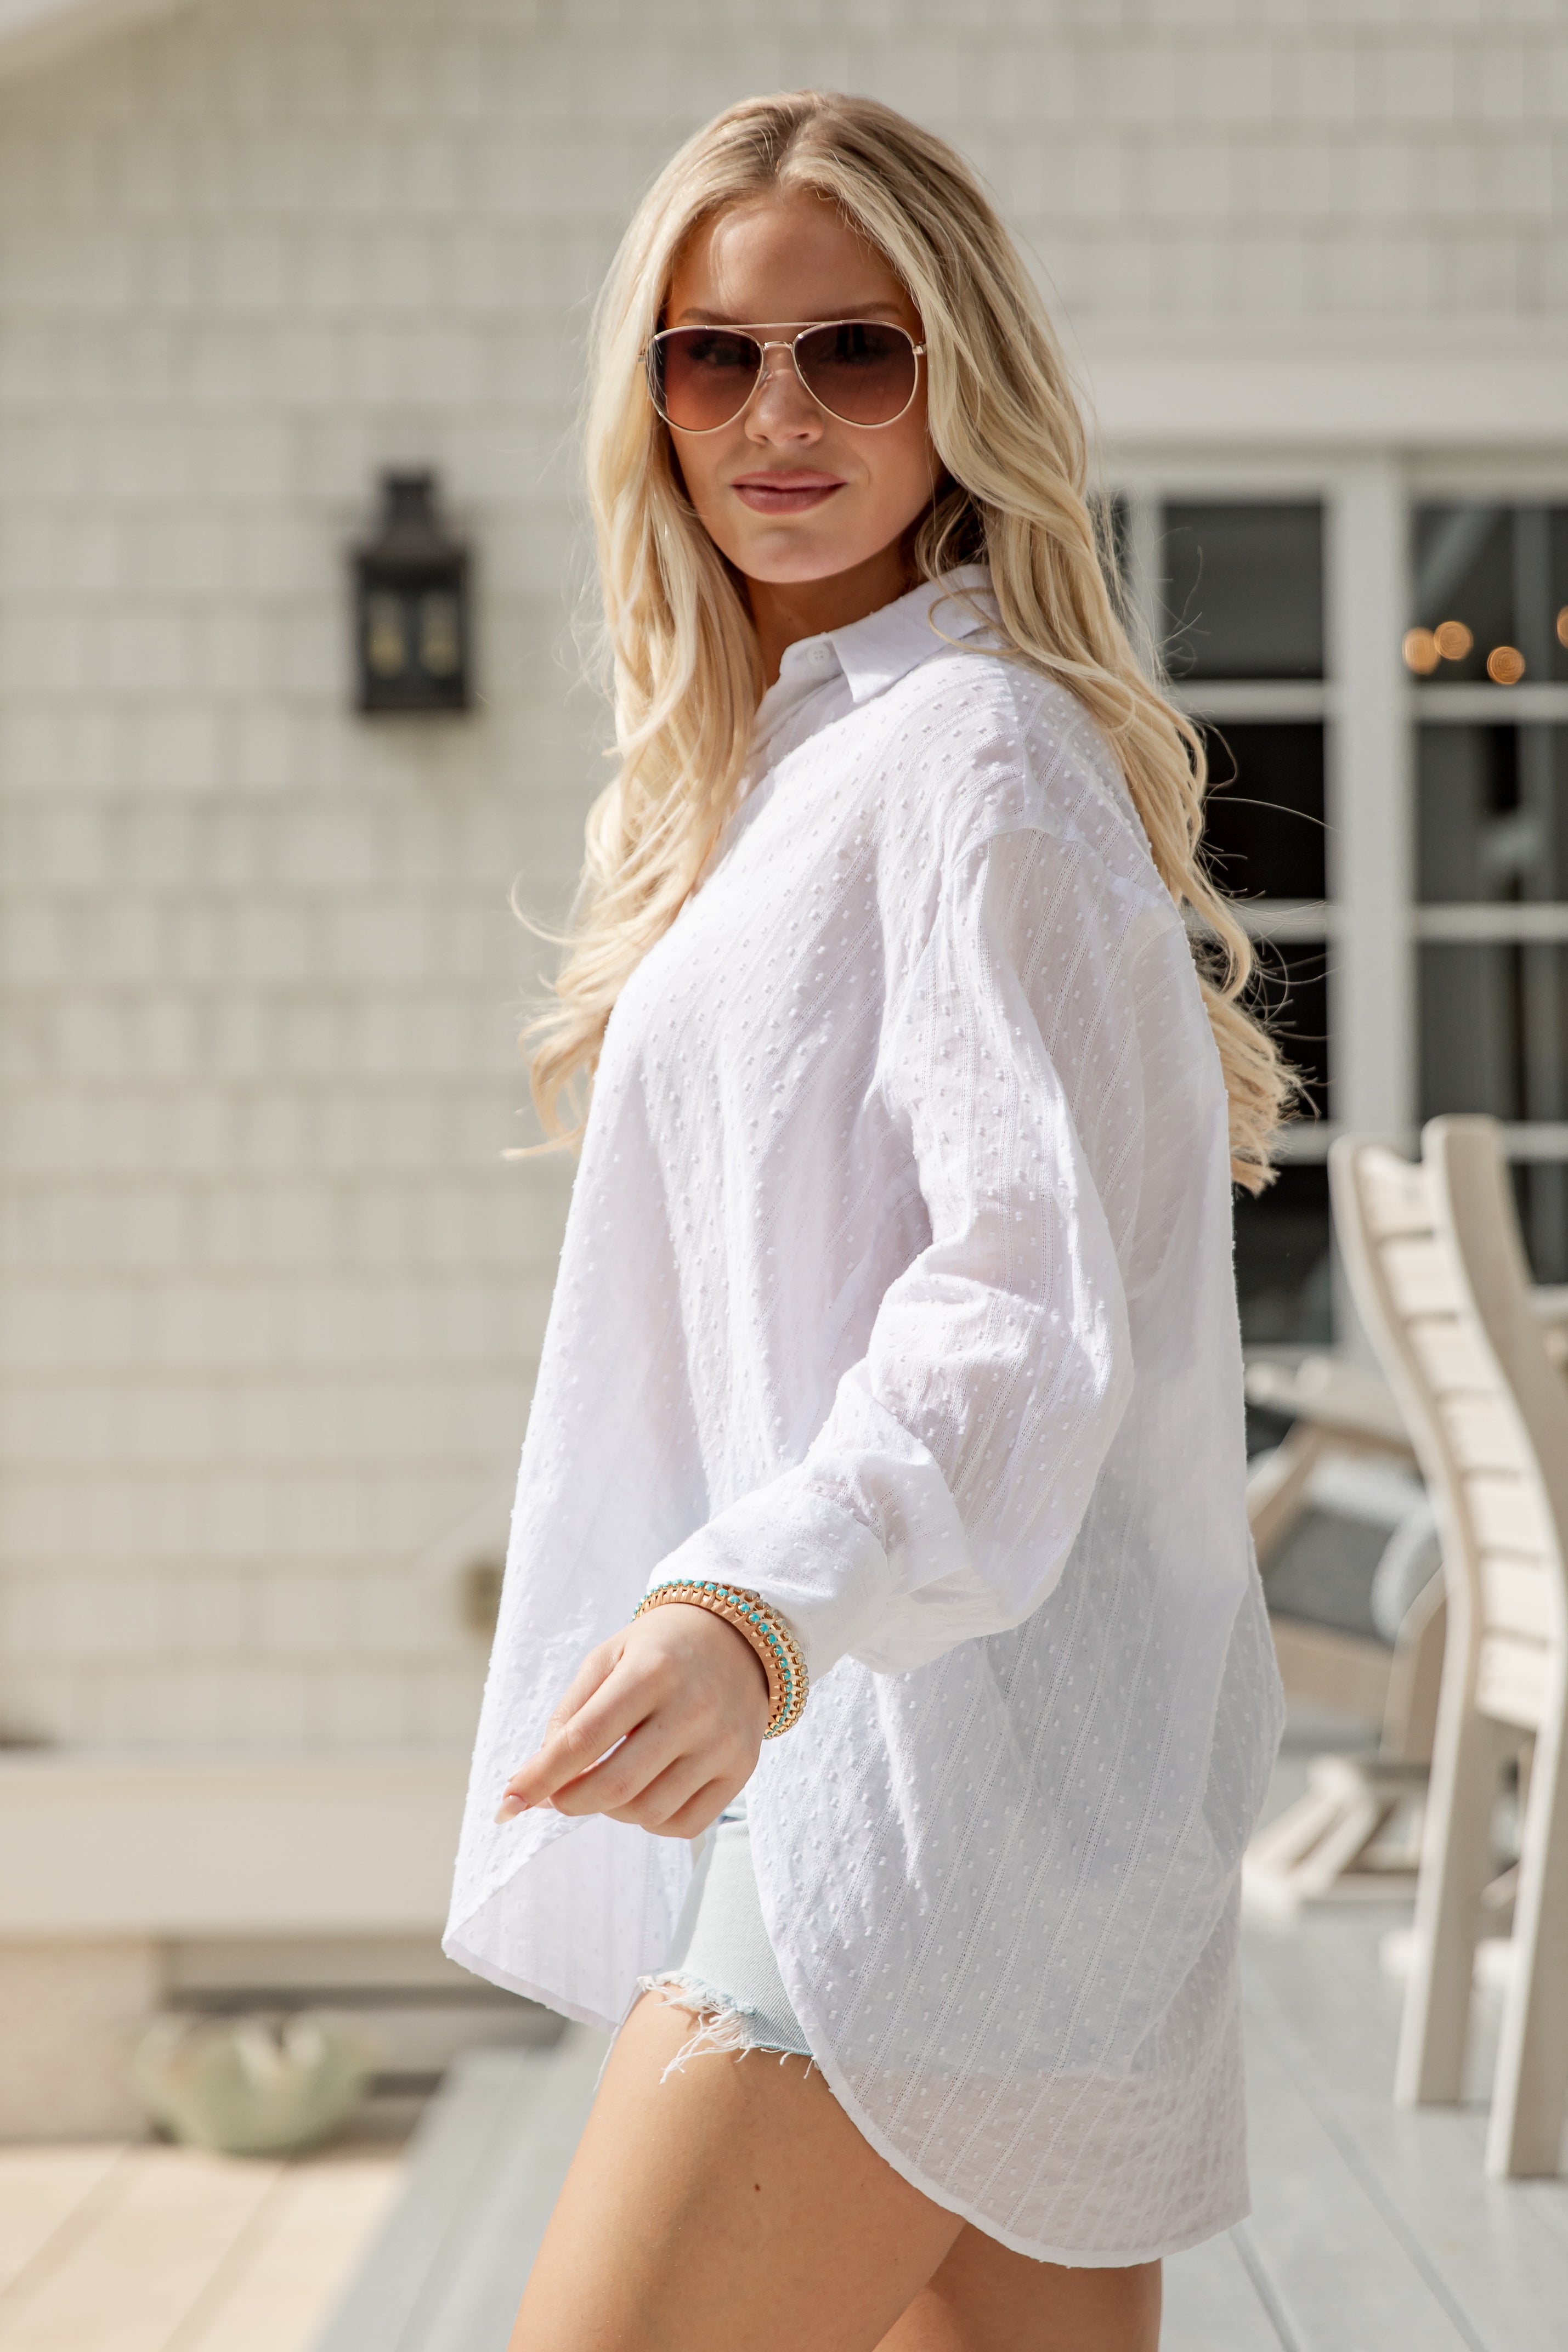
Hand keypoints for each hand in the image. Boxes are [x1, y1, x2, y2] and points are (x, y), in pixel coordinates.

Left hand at [494, 1604, 769, 1838]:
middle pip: (614, 1786)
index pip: (583, 1740)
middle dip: (569, 1801)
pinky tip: (644, 1792)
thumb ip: (570, 1715)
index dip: (539, 1778)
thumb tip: (534, 1782)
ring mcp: (723, 1742)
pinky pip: (684, 1825)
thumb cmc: (657, 1650)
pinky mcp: (742, 1769)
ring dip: (610, 1810)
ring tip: (607, 1781)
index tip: (507, 1803)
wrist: (738, 1637)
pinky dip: (650, 1821)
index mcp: (652, 1671)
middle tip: (556, 1794)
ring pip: (647, 1812)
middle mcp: (693, 1708)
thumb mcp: (606, 1659)